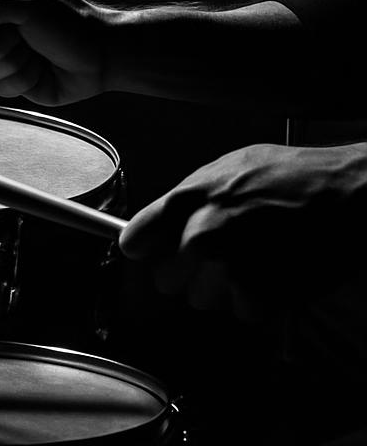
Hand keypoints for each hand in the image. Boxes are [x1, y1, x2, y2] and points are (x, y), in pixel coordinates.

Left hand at [120, 143, 366, 322]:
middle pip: (166, 279)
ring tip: (255, 262)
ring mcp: (228, 266)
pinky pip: (243, 313)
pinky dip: (259, 303)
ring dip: (224, 290)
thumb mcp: (229, 168)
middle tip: (219, 259)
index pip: (136, 239)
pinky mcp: (259, 294)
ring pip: (203, 300)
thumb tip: (165, 223)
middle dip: (189, 273)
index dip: (146, 249)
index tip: (152, 253)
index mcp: (188, 198)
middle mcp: (200, 233)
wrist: (347, 192)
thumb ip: (191, 198)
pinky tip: (276, 275)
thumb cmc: (293, 175)